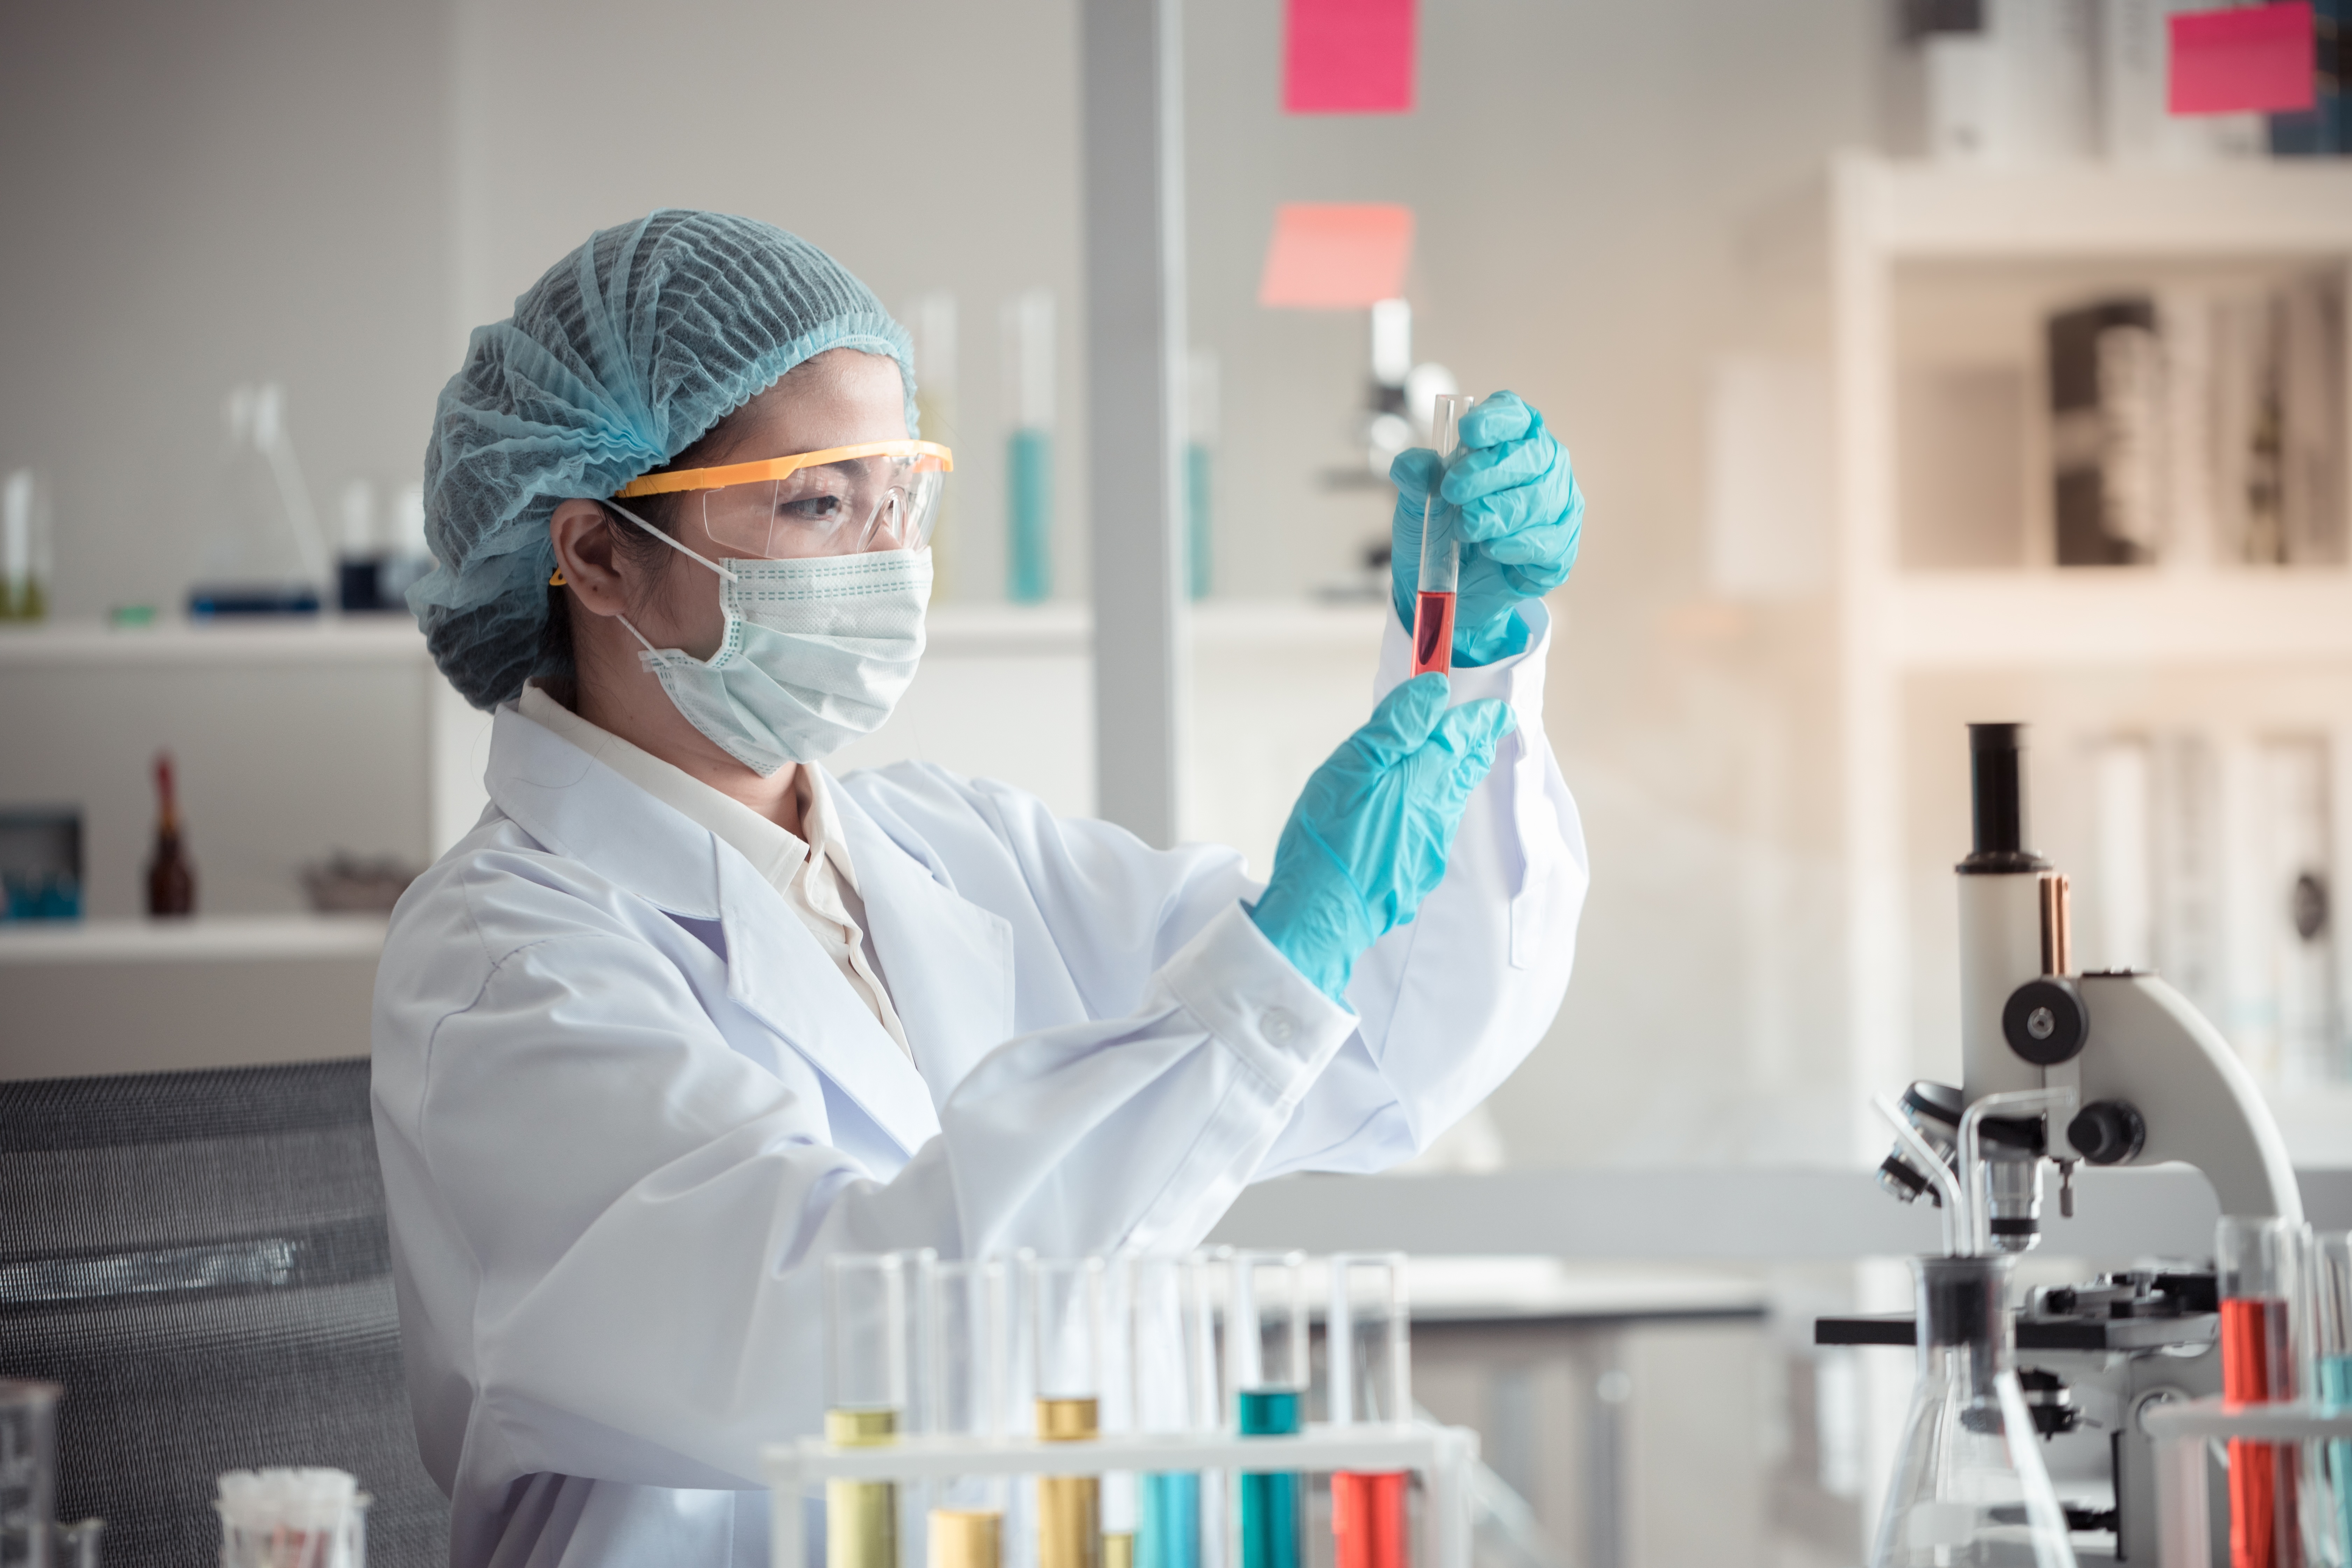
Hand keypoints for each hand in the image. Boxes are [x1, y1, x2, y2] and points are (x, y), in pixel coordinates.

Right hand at [1249, 674, 1515, 1001]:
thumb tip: (1434, 692)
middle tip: (1482, 733)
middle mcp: (1438, 815)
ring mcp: (1430, 850)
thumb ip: (1397, 726)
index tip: (1495, 709)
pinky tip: (1414, 817)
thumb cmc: (1329, 838)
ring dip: (1454, 780)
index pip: (1464, 739)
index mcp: (1425, 780)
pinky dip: (1432, 814)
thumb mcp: (1353, 766)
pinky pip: (1434, 834)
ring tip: (1450, 766)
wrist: (1322, 918)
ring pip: (1451, 804)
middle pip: (1465, 773)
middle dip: (1474, 748)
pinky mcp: (1415, 877)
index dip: (1481, 719)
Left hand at [1390, 391, 1583, 666]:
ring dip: (1498, 513)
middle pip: (1531, 454)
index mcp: (1509, 440)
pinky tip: (1492, 550)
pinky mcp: (1560, 547)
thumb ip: (1416, 480)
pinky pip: (1548, 542)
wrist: (1448, 586)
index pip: (1515, 415)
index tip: (1468, 431)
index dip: (1496, 419)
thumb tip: (1412, 465)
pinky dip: (1517, 546)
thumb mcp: (1417, 503)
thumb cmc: (1441, 528)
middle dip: (1490, 471)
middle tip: (1452, 491)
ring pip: (1540, 499)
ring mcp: (1557, 505)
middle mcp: (1542, 466)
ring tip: (1465, 528)